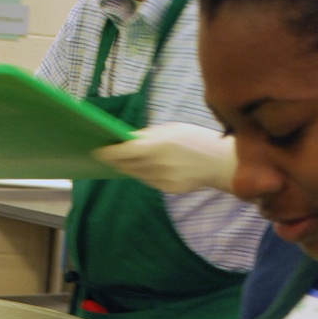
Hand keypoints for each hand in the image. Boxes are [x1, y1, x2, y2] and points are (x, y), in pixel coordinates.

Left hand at [93, 123, 236, 194]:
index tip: (98, 149)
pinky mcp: (168, 189)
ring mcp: (164, 179)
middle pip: (128, 164)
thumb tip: (126, 140)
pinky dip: (144, 174)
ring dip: (127, 167)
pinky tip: (140, 168)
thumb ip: (148, 136)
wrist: (219, 162)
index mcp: (159, 145)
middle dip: (115, 160)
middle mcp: (159, 164)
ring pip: (137, 174)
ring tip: (117, 161)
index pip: (125, 151)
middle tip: (103, 154)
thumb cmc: (194, 139)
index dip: (110, 152)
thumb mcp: (171, 129)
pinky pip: (149, 181)